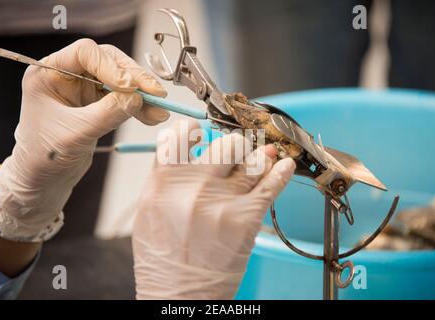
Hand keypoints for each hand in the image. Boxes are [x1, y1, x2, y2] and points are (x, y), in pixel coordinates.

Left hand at [0, 39, 168, 241]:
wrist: (44, 179)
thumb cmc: (45, 157)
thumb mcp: (76, 133)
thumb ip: (107, 113)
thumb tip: (138, 98)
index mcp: (49, 72)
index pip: (86, 53)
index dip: (111, 67)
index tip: (130, 87)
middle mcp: (67, 74)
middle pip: (109, 61)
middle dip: (135, 78)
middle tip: (156, 94)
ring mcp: (84, 88)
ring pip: (121, 79)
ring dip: (142, 94)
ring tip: (160, 109)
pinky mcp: (97, 103)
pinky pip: (124, 98)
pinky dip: (140, 107)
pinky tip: (153, 116)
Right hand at [132, 120, 294, 298]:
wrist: (176, 297)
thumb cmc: (162, 259)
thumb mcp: (150, 212)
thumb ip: (168, 178)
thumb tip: (194, 149)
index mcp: (162, 184)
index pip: (181, 134)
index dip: (194, 130)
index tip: (202, 134)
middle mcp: (192, 187)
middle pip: (226, 144)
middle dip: (234, 146)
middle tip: (236, 155)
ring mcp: (221, 202)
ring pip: (253, 160)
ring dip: (260, 157)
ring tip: (262, 159)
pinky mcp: (246, 219)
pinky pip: (271, 184)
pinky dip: (281, 172)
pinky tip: (285, 165)